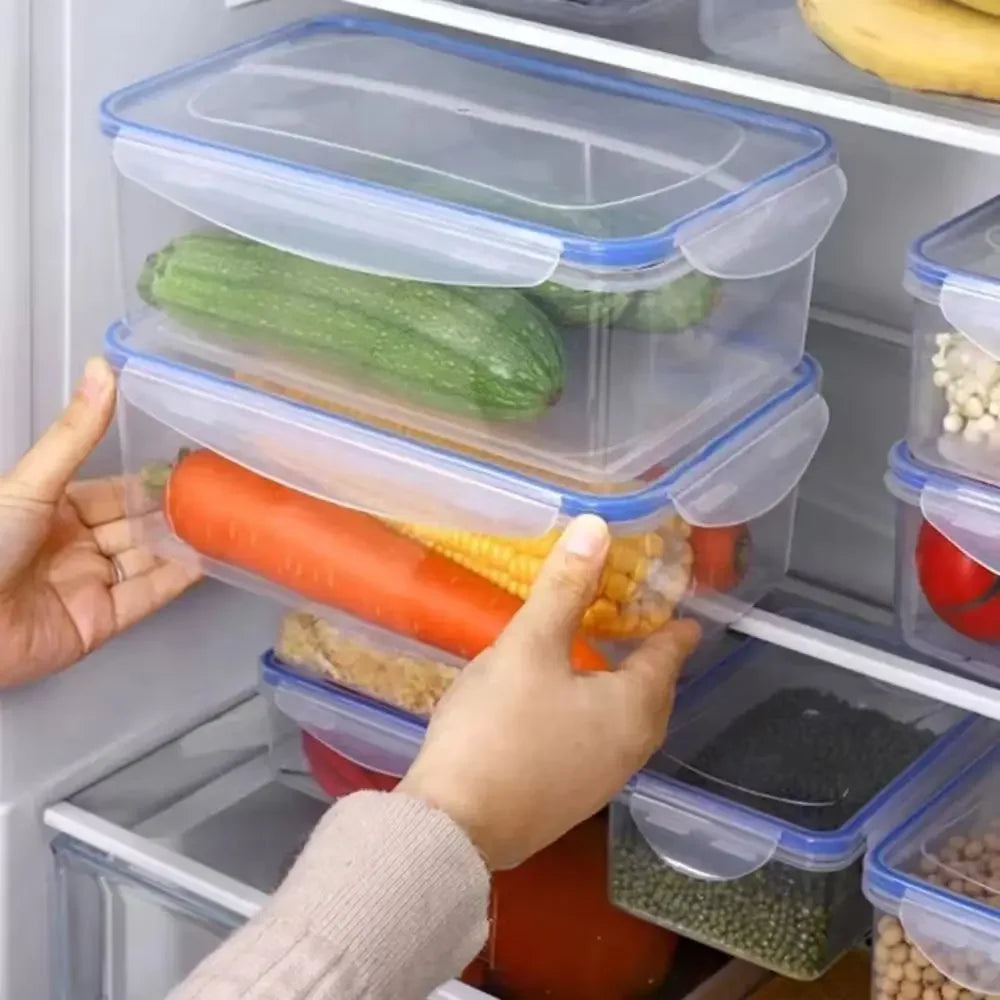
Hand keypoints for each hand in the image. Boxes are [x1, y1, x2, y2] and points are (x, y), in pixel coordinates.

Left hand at [0, 358, 199, 687]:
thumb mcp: (32, 482)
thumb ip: (76, 433)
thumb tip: (102, 367)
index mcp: (54, 511)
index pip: (117, 493)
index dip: (151, 482)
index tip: (193, 466)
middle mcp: (76, 546)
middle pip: (138, 526)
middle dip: (173, 512)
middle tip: (220, 494)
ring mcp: (91, 584)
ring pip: (149, 559)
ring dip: (182, 543)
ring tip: (224, 522)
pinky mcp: (101, 622)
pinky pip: (148, 596)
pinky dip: (178, 578)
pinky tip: (208, 558)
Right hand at [398, 514, 699, 870]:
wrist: (456, 827)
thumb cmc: (499, 728)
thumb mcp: (529, 647)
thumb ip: (564, 588)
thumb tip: (598, 527)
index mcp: (635, 707)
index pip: (668, 653)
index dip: (674, 623)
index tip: (680, 603)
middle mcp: (631, 746)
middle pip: (652, 690)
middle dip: (648, 654)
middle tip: (637, 619)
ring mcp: (602, 779)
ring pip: (624, 717)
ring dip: (619, 683)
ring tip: (601, 653)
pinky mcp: (569, 798)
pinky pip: (598, 739)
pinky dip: (594, 709)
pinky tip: (564, 700)